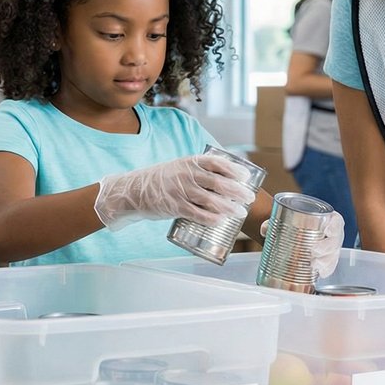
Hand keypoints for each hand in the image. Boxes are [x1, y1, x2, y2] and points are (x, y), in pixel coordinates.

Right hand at [94, 154, 255, 230]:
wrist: (135, 190)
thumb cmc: (162, 179)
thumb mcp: (180, 167)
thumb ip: (199, 170)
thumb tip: (226, 178)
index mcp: (190, 162)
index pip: (217, 163)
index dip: (234, 170)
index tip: (246, 177)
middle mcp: (186, 175)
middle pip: (219, 182)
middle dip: (238, 191)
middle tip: (249, 198)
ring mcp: (180, 191)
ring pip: (211, 200)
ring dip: (229, 207)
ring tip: (240, 212)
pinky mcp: (175, 207)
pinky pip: (197, 214)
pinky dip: (211, 219)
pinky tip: (221, 221)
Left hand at [258, 211, 344, 277]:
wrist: (294, 232)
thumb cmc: (295, 223)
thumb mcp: (284, 219)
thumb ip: (273, 223)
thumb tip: (265, 229)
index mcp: (327, 220)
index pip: (336, 221)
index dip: (334, 226)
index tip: (327, 230)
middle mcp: (332, 235)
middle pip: (335, 241)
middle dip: (326, 248)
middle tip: (314, 251)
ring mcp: (331, 249)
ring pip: (333, 256)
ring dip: (325, 262)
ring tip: (314, 265)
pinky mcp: (326, 261)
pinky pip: (329, 267)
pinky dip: (325, 271)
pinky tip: (319, 274)